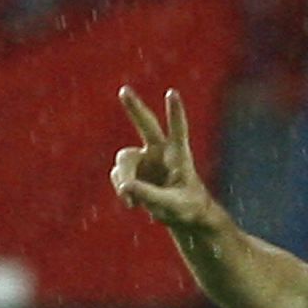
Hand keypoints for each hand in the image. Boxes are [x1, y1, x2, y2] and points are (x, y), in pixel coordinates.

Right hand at [110, 86, 214, 227]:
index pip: (178, 130)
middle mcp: (160, 152)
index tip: (172, 93)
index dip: (175, 112)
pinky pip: (119, 176)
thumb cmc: (188, 209)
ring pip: (124, 161)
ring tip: (130, 200)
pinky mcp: (133, 171)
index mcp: (179, 155)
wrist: (182, 216)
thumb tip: (125, 185)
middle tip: (124, 90)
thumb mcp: (173, 206)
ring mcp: (145, 160)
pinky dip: (122, 189)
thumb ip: (151, 195)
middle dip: (134, 108)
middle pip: (146, 125)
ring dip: (123, 179)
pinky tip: (131, 203)